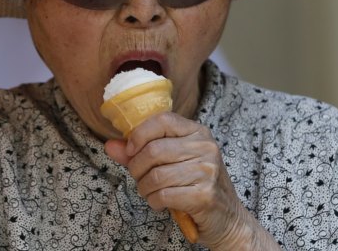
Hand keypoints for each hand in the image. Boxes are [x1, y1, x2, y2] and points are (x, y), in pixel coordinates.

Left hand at [104, 112, 278, 249]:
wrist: (227, 218)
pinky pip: (164, 195)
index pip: (163, 119)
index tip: (131, 150)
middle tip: (139, 177)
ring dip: (144, 188)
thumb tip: (110, 145)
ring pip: (156, 175)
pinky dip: (154, 201)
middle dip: (137, 168)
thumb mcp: (171, 162)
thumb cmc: (194, 185)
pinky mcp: (204, 195)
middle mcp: (205, 147)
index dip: (140, 134)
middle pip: (154, 150)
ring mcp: (207, 171)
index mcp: (198, 132)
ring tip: (149, 191)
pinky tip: (160, 202)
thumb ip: (139, 152)